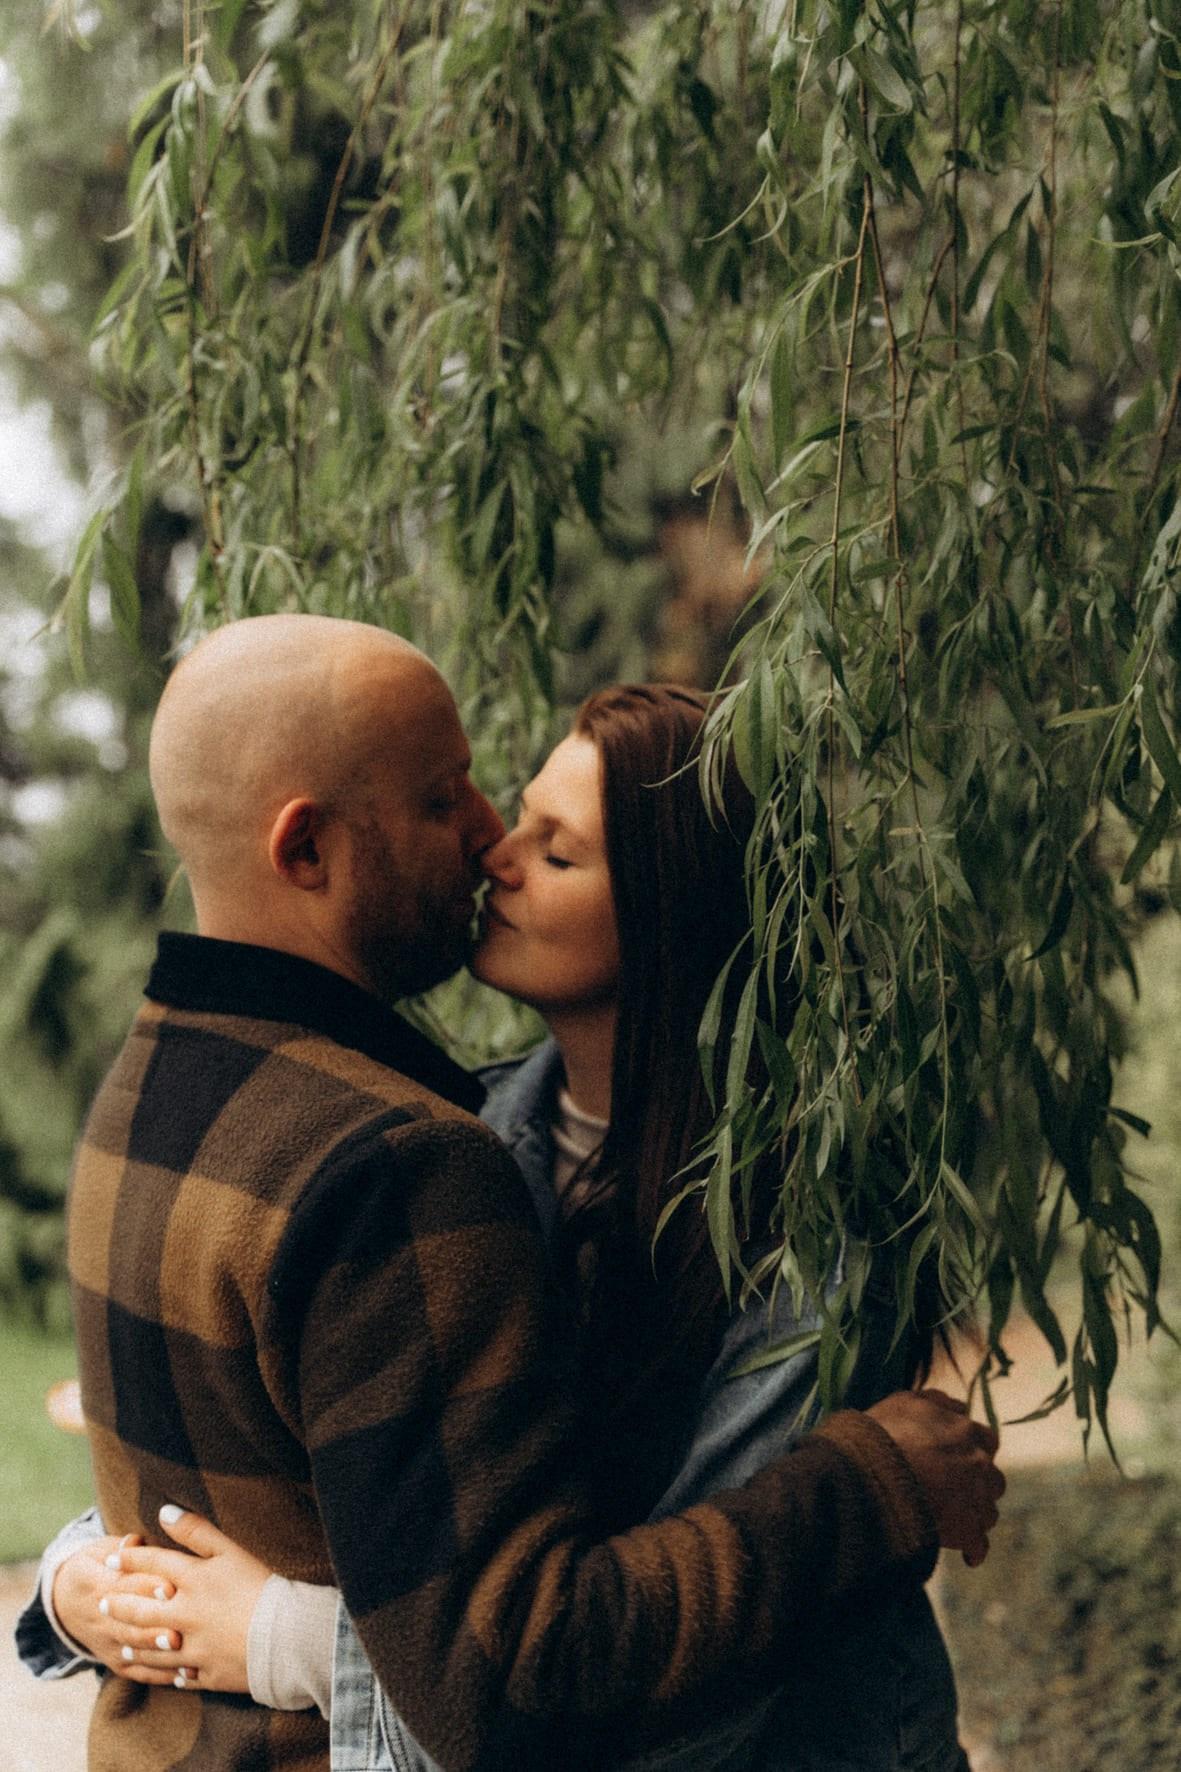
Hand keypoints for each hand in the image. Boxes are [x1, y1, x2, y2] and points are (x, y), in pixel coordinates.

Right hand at [52, 1536, 179, 1677]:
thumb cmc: (97, 1565)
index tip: (171, 1587)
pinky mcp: (115, 1662)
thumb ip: (122, 1547)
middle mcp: (99, 1617)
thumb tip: (136, 1539)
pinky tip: (185, 1676)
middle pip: (129, 1624)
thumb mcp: (100, 1551)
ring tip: (186, 1658)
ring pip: (134, 1651)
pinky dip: (160, 1675)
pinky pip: (137, 1671)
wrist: (65, 1601)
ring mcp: (107, 1643)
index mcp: (94, 1583)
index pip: (123, 1586)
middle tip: (178, 1632)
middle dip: (154, 1629)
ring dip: (160, 1655)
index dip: (147, 1587)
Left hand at [78, 1508, 271, 1692]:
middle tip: (102, 1604)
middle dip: (118, 1606)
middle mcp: (185, 1616)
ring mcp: (194, 1649)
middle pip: (141, 1611)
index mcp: (192, 1581)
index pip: (151, 1566)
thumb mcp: (232, 1550)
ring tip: (122, 1642)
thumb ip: (196, 1530)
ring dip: (134, 1644)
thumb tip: (164, 1510)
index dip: (129, 1560)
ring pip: (153, 1648)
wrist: (289, 1636)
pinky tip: (162, 1672)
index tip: (113, 1559)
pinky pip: (179, 1677)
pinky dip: (166, 1673)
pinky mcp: (208, 1674)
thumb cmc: (263, 1584)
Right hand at [867, 1387, 1005, 1567]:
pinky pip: (979, 1545)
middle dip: (976, 1485)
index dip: (971, 1451)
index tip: (955, 1460)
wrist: (868, 1479)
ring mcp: (976, 1499)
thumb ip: (936, 1401)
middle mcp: (980, 1464)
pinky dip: (973, 1549)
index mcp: (968, 1431)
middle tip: (952, 1491)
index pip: (987, 1442)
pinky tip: (966, 1555)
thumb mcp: (904, 1402)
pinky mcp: (967, 1531)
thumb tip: (959, 1406)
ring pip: (988, 1512)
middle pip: (992, 1479)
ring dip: (974, 1515)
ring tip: (952, 1521)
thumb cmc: (882, 1435)